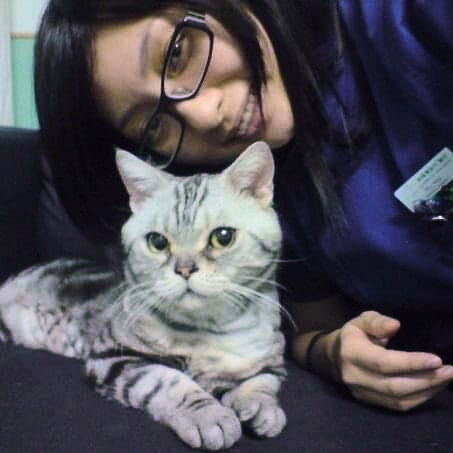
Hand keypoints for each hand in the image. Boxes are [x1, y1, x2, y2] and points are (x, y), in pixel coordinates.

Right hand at [330, 311, 452, 410]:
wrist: (333, 358)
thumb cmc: (353, 335)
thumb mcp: (361, 320)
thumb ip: (377, 321)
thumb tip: (396, 325)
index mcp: (351, 353)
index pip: (383, 363)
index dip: (411, 363)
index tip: (437, 359)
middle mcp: (355, 376)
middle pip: (394, 385)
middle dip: (426, 380)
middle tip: (449, 371)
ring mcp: (361, 393)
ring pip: (399, 399)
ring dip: (427, 391)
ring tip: (446, 378)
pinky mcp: (369, 402)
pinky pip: (398, 406)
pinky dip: (419, 398)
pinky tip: (433, 387)